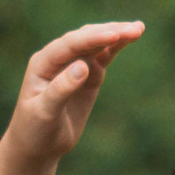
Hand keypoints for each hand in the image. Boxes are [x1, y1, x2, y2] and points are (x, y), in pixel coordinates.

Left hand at [8, 21, 142, 162]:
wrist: (38, 145)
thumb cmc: (35, 130)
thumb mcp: (45, 112)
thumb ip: (61, 89)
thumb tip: (83, 66)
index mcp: (43, 63)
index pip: (70, 44)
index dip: (93, 38)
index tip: (114, 35)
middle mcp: (58, 58)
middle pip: (86, 38)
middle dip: (110, 32)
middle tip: (136, 30)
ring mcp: (74, 64)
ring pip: (97, 44)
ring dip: (117, 35)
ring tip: (139, 29)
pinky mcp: (88, 75)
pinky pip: (104, 57)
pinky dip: (117, 47)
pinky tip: (131, 38)